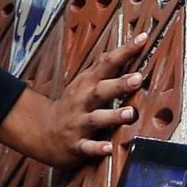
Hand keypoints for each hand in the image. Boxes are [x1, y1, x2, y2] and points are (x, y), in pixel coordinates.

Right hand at [0, 30, 149, 168]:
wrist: (43, 131)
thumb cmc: (72, 103)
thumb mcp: (84, 81)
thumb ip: (104, 66)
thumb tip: (129, 45)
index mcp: (87, 83)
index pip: (107, 63)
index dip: (125, 51)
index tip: (143, 38)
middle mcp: (83, 101)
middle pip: (101, 90)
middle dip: (119, 85)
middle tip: (138, 78)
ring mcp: (78, 123)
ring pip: (96, 119)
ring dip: (113, 116)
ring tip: (130, 113)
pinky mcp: (76, 145)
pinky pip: (87, 147)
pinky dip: (97, 148)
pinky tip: (109, 148)